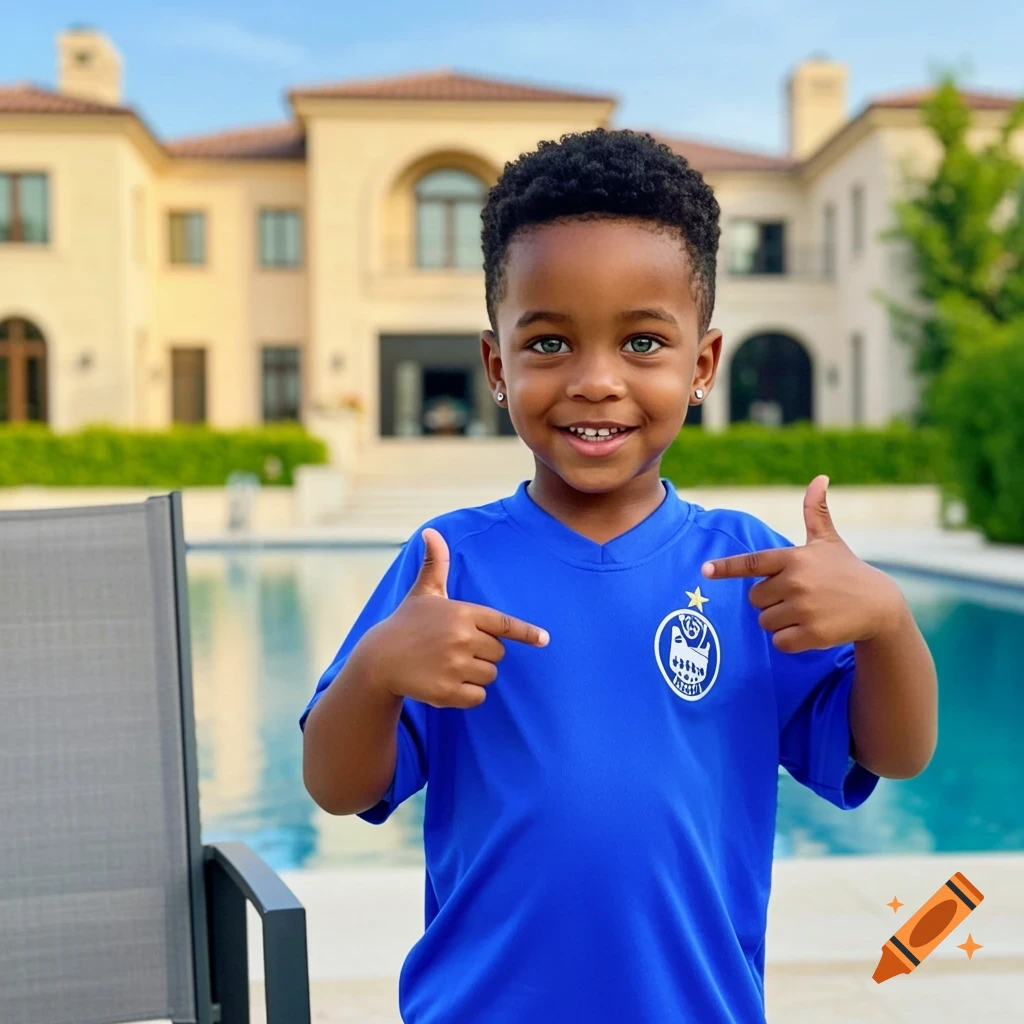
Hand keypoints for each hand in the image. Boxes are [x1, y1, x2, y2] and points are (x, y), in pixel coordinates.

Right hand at [366, 528, 549, 708]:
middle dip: (483, 653)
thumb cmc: (406, 623)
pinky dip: (468, 694)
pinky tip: (447, 683)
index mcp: (462, 612)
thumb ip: (435, 564)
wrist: (378, 659)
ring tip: (449, 665)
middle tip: (456, 648)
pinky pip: (478, 697)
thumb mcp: (424, 592)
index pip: (503, 624)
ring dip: (476, 674)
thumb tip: (431, 532)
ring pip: (489, 675)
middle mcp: (461, 638)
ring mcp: (454, 666)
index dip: (526, 633)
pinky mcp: (447, 692)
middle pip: (498, 653)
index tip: (544, 640)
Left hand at [700, 476, 905, 652]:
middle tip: (797, 596)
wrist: (880, 606)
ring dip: (779, 621)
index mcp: (794, 558)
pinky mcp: (812, 634)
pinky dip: (790, 640)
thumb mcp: (828, 541)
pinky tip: (810, 630)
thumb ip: (815, 512)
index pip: (752, 563)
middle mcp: (796, 582)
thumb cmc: (846, 570)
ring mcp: (804, 609)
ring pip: (765, 622)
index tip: (705, 570)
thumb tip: (820, 477)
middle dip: (769, 601)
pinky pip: (780, 642)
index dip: (726, 567)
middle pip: (754, 599)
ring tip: (806, 612)